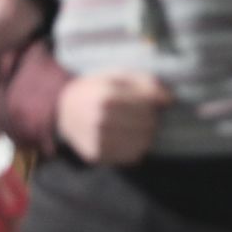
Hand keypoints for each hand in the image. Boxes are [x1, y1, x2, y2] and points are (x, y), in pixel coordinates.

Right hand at [54, 72, 171, 164]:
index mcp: (106, 96)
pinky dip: (137, 146)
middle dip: (152, 117)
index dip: (158, 100)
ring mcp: (98, 140)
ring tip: (136, 125)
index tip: (159, 100)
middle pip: (148, 123)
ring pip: (144, 141)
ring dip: (146, 133)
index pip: (149, 103)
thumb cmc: (95, 90)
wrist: (62, 111)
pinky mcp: (98, 155)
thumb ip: (145, 82)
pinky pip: (133, 155)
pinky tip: (129, 137)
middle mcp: (101, 120)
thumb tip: (169, 99)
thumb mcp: (117, 76)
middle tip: (144, 113)